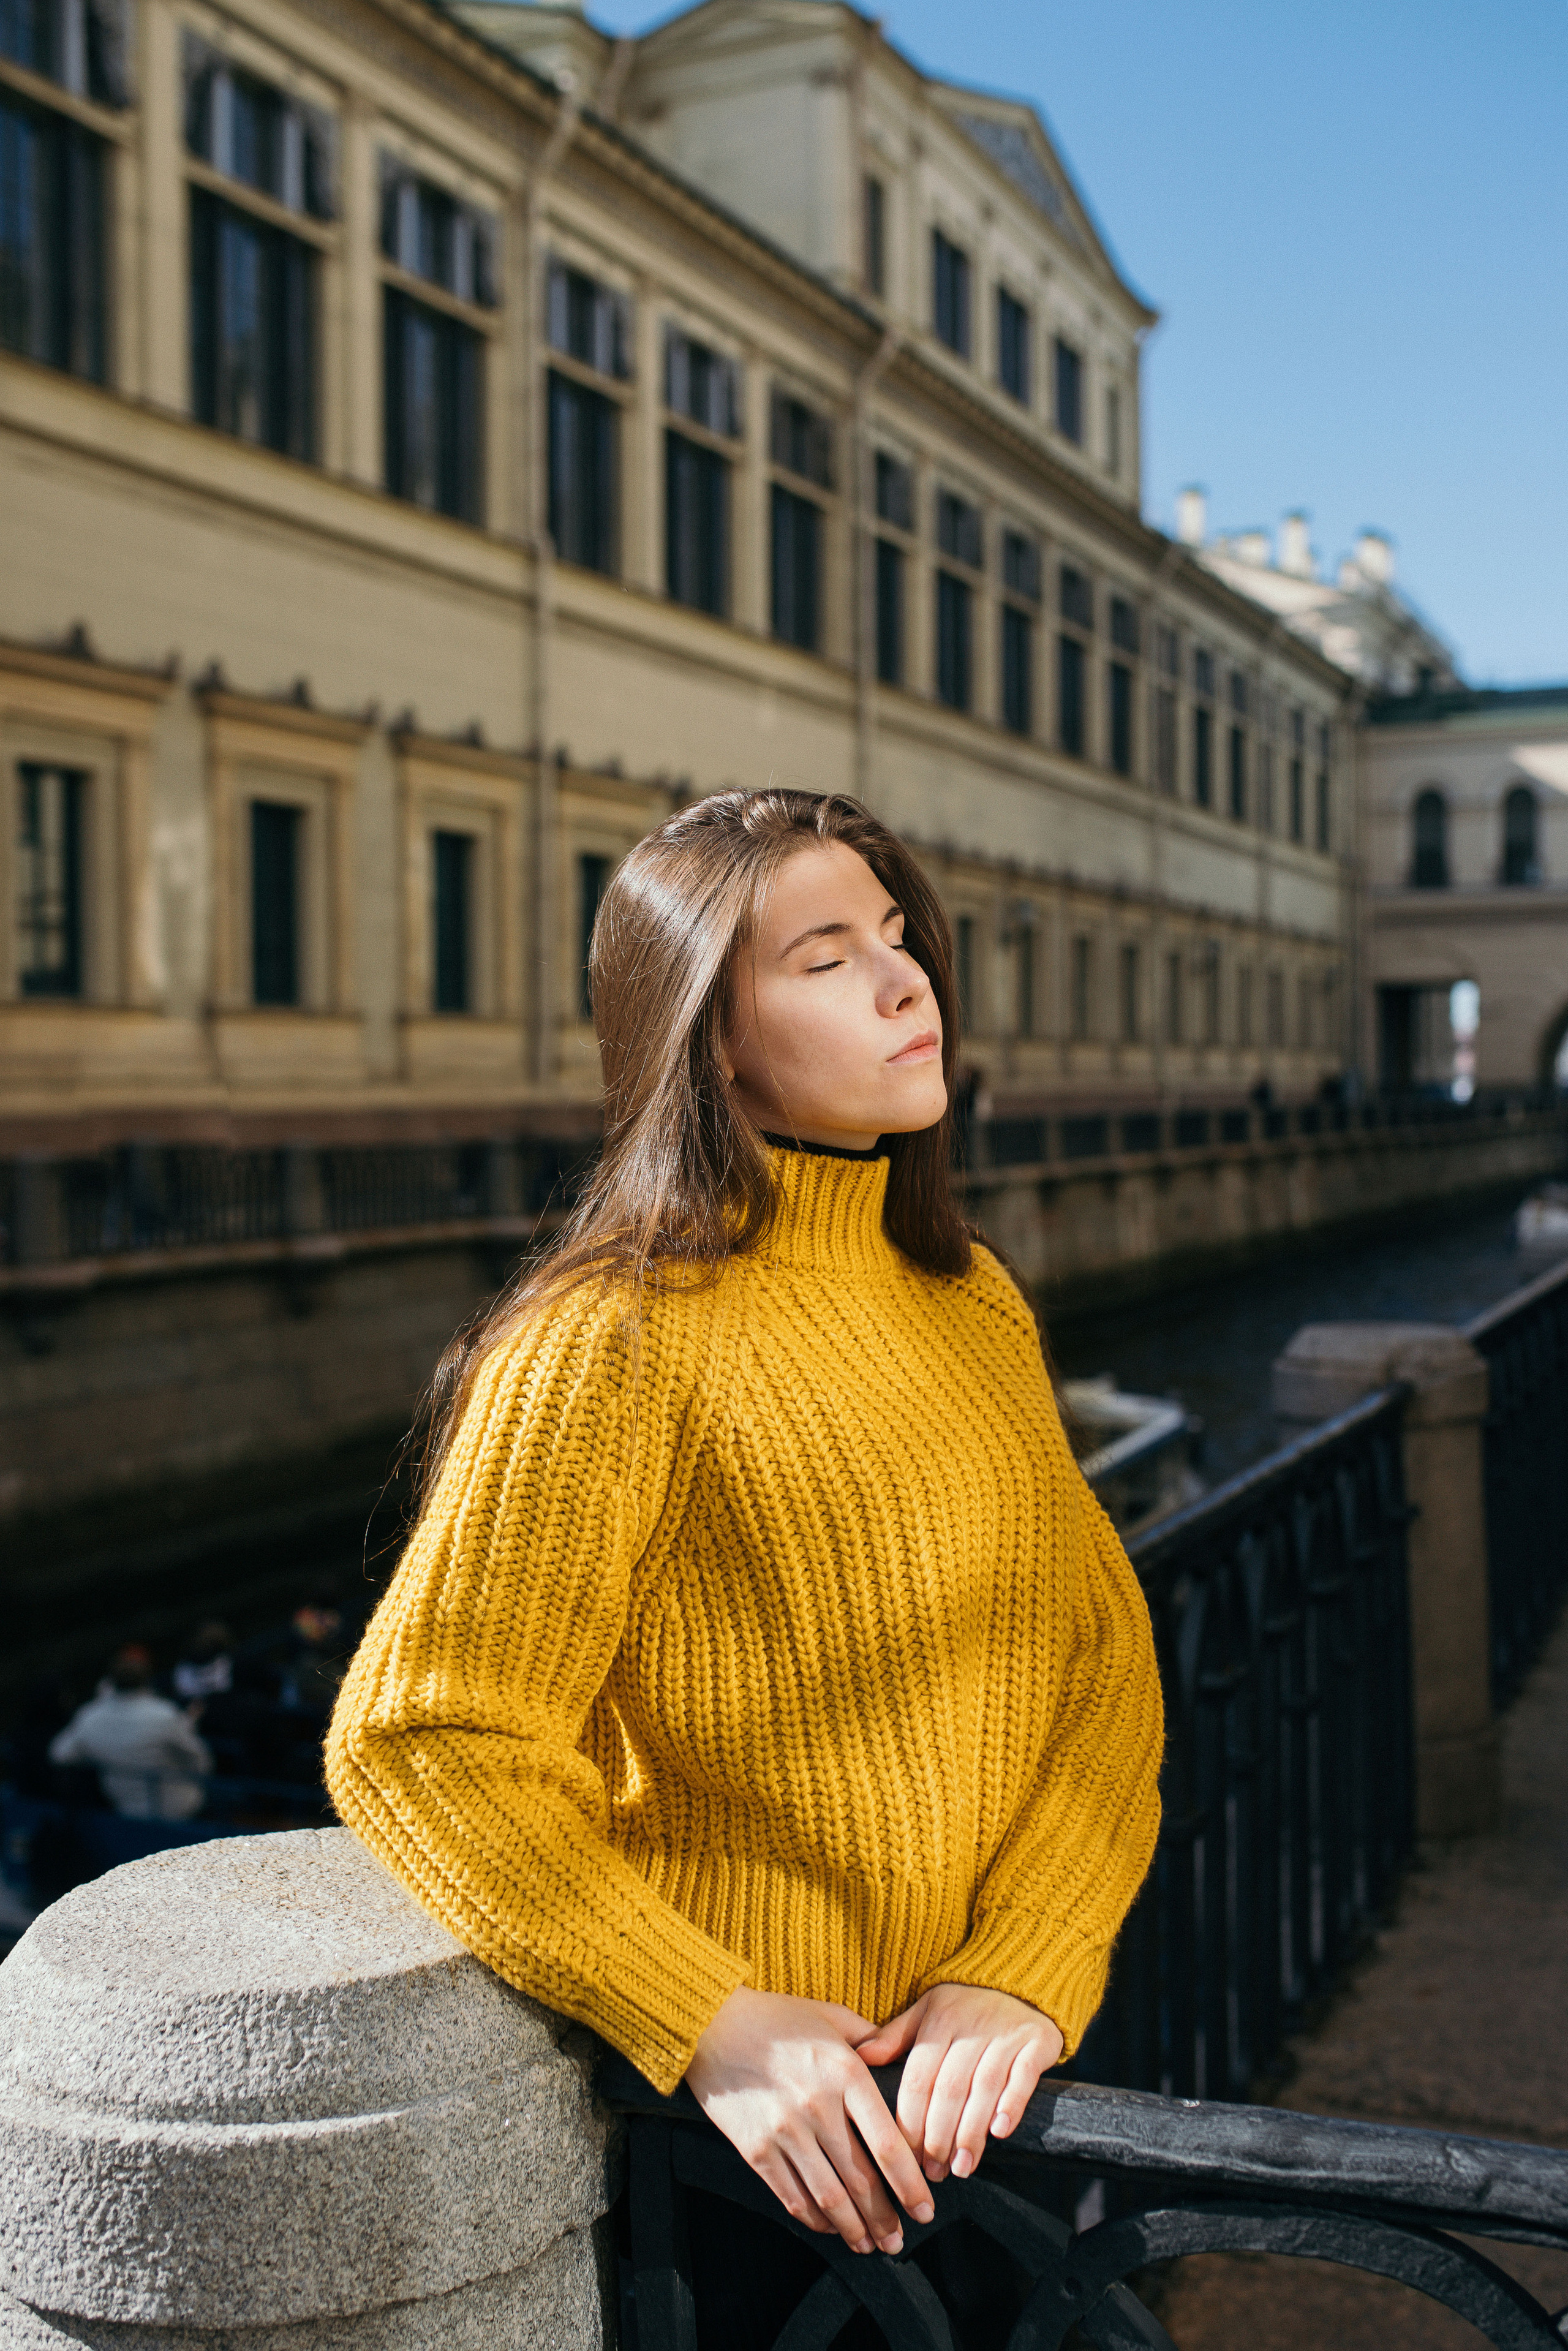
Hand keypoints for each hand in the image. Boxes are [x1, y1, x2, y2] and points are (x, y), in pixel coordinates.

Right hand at [686, 1987, 935, 2255]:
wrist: (712, 2025)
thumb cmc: (775, 2018)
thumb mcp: (830, 2015)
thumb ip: (869, 2037)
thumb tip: (896, 2056)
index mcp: (845, 2073)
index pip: (887, 2143)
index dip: (910, 2184)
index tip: (924, 2208)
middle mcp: (819, 2107)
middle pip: (861, 2180)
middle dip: (885, 2218)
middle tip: (898, 2240)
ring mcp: (785, 2131)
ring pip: (829, 2197)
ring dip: (854, 2228)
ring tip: (869, 2244)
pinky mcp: (756, 2150)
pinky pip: (792, 2196)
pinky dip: (815, 2219)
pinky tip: (830, 2227)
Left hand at [854, 1983, 1063, 2184]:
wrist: (1021, 1982)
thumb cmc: (965, 2005)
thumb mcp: (927, 2011)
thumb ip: (896, 2037)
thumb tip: (860, 2057)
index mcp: (938, 2020)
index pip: (918, 2078)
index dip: (910, 2121)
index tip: (905, 2158)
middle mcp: (971, 2027)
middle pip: (949, 2088)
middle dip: (938, 2136)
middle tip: (933, 2173)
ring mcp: (1005, 2034)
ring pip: (984, 2088)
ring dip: (970, 2132)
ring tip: (961, 2168)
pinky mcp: (1037, 2042)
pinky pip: (1024, 2076)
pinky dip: (1011, 2105)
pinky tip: (999, 2133)